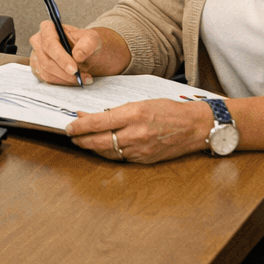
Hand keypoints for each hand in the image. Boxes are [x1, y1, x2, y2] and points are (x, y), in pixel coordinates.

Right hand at [27, 20, 125, 85]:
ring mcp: (36, 55)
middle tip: (81, 77)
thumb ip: (87, 44)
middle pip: (47, 60)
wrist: (84, 53)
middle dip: (65, 72)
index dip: (61, 57)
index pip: (50, 43)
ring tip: (83, 79)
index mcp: (48, 28)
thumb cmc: (85, 43)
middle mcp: (38, 41)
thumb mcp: (91, 39)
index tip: (74, 69)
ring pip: (47, 72)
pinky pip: (48, 79)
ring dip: (66, 79)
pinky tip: (75, 80)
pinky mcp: (38, 68)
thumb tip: (78, 56)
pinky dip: (63, 82)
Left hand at [65, 99, 213, 163]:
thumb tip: (89, 115)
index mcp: (133, 114)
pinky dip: (108, 153)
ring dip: (92, 148)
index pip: (97, 123)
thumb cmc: (168, 110)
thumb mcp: (139, 103)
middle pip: (98, 141)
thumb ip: (113, 111)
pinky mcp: (145, 160)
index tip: (68, 126)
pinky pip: (120, 158)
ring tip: (83, 142)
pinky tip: (102, 148)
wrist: (194, 126)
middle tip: (71, 136)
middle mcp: (135, 134)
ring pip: (107, 152)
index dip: (78, 126)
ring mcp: (140, 150)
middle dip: (81, 140)